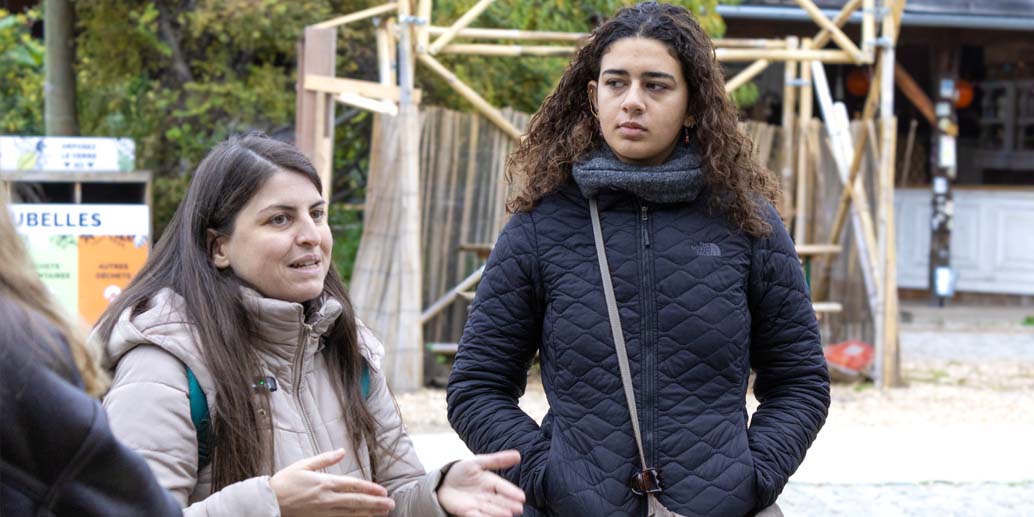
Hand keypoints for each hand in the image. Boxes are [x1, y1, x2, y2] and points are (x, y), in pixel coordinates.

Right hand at [270, 448, 395, 516]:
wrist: (268, 502)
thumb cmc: (285, 481)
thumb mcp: (304, 464)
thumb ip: (325, 458)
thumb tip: (341, 451)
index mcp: (325, 482)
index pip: (353, 486)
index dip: (370, 489)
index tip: (383, 491)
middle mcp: (327, 498)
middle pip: (356, 502)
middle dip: (376, 503)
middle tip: (391, 504)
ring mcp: (323, 511)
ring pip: (351, 514)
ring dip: (369, 513)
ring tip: (383, 512)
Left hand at [436, 450, 524, 516]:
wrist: (443, 481)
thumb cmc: (462, 471)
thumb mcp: (477, 462)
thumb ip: (497, 460)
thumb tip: (518, 455)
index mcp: (490, 482)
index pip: (503, 487)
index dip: (512, 492)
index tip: (522, 497)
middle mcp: (486, 495)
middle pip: (499, 501)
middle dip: (509, 505)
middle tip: (519, 508)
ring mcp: (477, 504)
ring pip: (490, 509)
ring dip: (498, 513)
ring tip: (508, 515)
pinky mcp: (467, 511)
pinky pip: (476, 515)